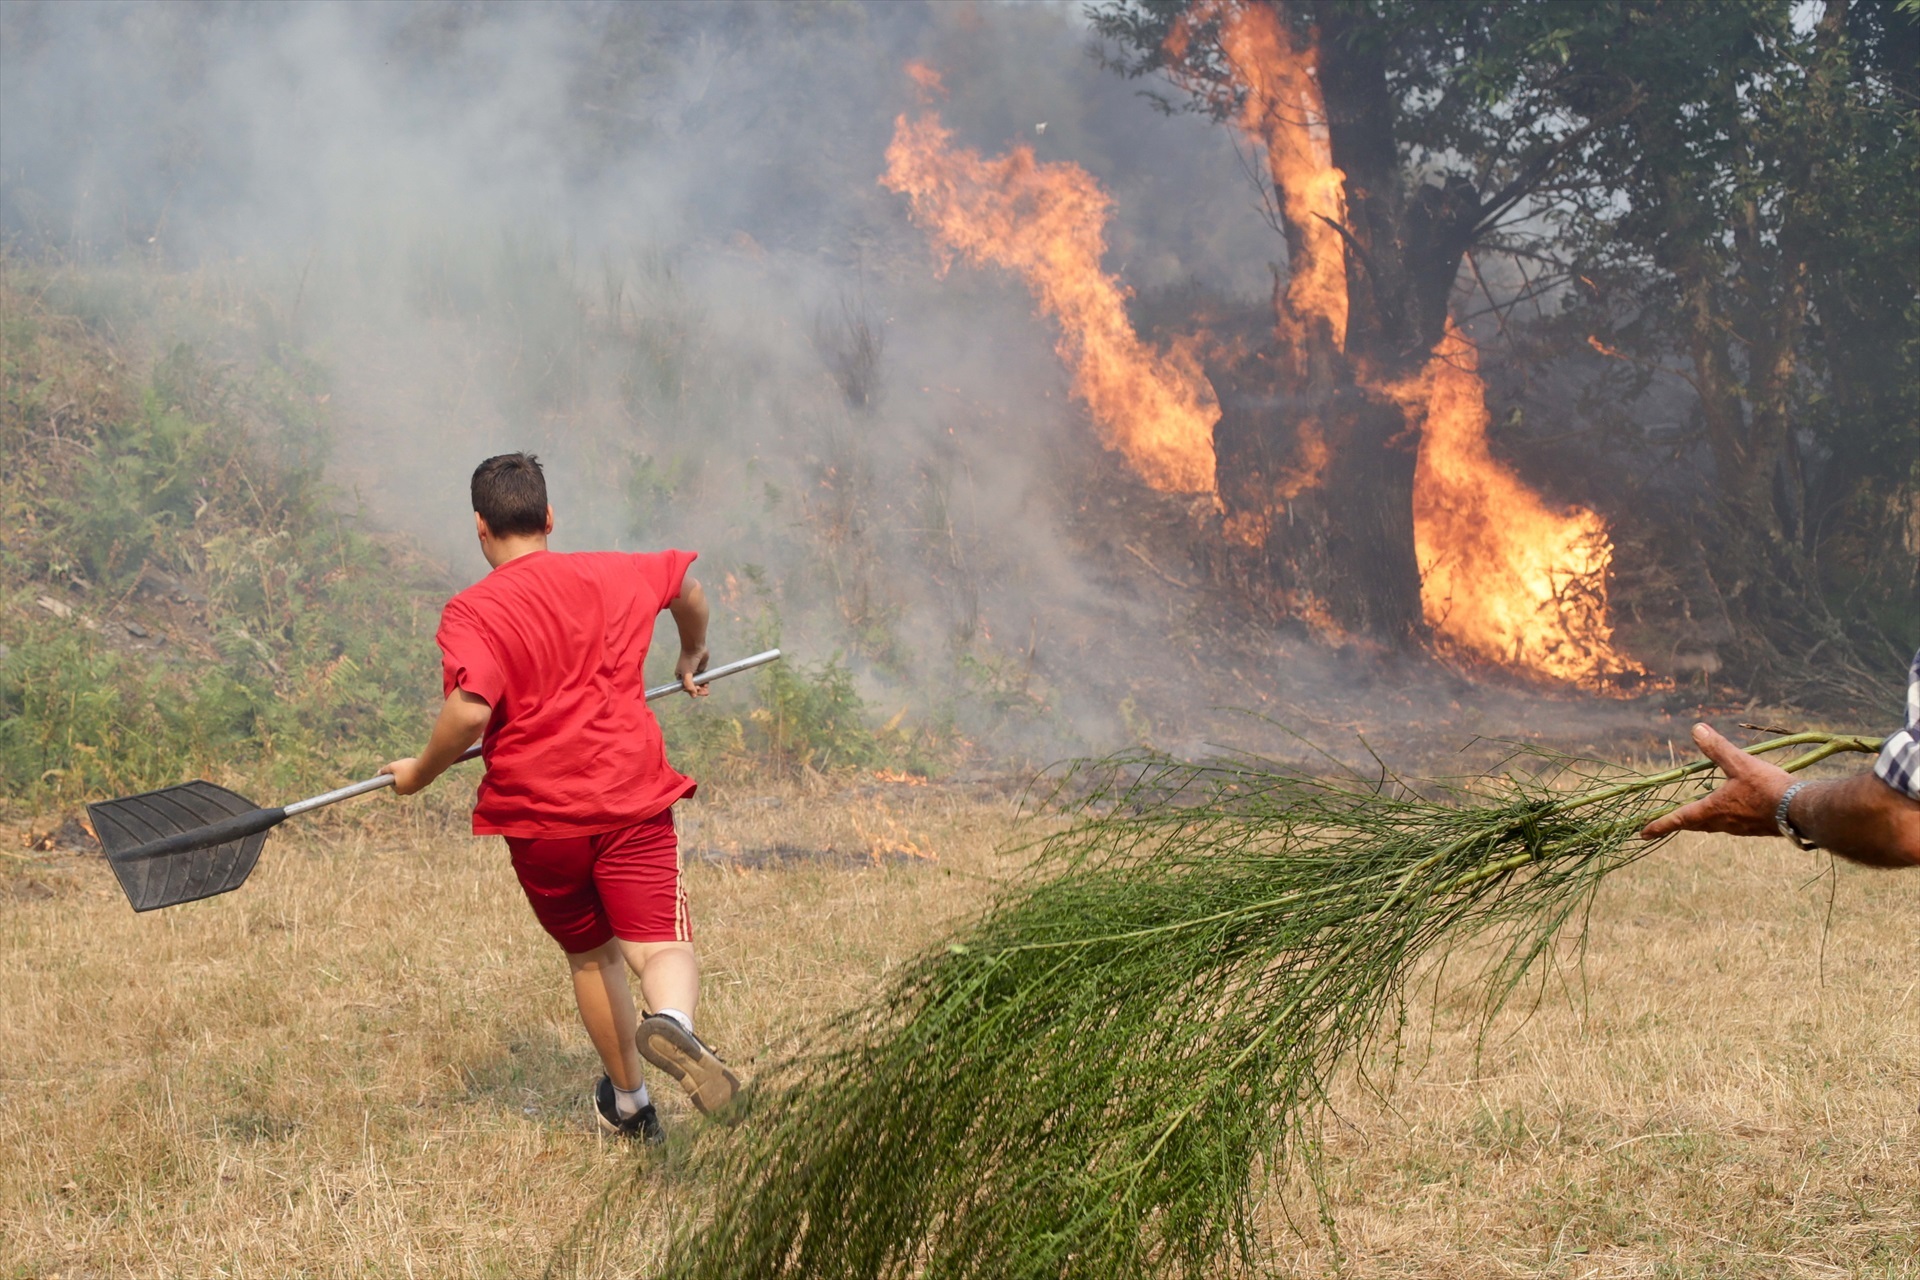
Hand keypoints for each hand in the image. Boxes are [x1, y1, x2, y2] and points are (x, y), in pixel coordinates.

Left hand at [381, 757, 429, 795]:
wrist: (427, 768)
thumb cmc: (408, 768)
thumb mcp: (393, 766)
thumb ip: (385, 770)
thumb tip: (379, 773)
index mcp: (399, 790)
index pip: (392, 783)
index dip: (392, 775)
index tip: (395, 768)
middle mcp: (408, 792)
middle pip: (401, 782)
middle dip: (401, 775)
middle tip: (403, 767)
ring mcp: (417, 788)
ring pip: (410, 780)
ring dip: (410, 774)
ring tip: (411, 766)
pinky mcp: (425, 784)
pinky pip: (418, 778)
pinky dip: (417, 773)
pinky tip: (419, 767)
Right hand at [676, 646, 710, 696]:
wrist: (695, 647)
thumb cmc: (688, 660)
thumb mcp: (687, 674)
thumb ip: (689, 685)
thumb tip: (693, 696)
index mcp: (680, 676)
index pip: (685, 688)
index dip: (692, 691)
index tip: (697, 692)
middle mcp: (686, 675)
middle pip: (693, 687)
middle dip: (699, 691)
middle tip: (705, 693)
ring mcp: (694, 673)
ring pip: (698, 684)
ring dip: (702, 688)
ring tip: (707, 691)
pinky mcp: (701, 670)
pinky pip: (703, 679)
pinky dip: (705, 682)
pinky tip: (707, 684)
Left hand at [1639, 723, 1792, 839]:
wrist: (1803, 810)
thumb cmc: (1768, 787)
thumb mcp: (1740, 763)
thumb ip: (1717, 748)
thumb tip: (1696, 729)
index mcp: (1713, 810)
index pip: (1679, 819)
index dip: (1659, 825)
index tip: (1642, 833)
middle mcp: (1723, 824)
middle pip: (1695, 824)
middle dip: (1679, 823)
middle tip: (1663, 826)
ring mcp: (1741, 828)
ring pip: (1714, 825)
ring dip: (1701, 821)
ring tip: (1695, 817)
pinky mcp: (1757, 828)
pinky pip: (1732, 825)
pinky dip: (1723, 819)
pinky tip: (1732, 812)